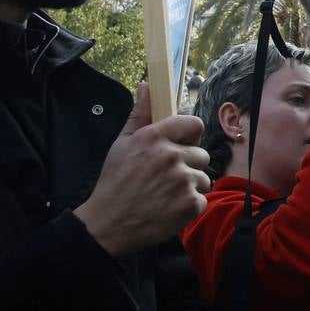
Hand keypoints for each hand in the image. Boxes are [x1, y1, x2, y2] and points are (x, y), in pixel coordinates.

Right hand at [75, 83, 210, 257]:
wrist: (107, 225)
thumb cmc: (114, 182)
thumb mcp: (121, 144)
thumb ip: (140, 114)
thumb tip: (147, 85)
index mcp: (155, 138)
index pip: (194, 124)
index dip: (190, 136)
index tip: (181, 145)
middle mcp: (172, 156)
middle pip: (201, 153)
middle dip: (188, 164)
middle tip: (166, 177)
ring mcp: (183, 180)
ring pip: (202, 177)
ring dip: (189, 186)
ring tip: (165, 193)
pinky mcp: (190, 204)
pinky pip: (201, 198)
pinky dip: (189, 205)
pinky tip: (168, 207)